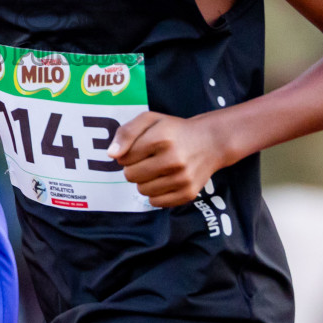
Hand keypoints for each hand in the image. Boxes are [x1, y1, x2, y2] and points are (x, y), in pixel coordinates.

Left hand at [110, 112, 225, 207]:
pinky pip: (156, 202)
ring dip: (144, 181)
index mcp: (161, 138)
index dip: (128, 153)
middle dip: (134, 168)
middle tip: (148, 159)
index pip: (124, 157)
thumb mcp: (150, 120)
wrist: (210, 142)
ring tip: (158, 169)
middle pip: (130, 176)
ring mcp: (182, 178)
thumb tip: (112, 155)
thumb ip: (126, 133)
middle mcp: (173, 159)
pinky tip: (165, 180)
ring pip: (142, 190)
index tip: (140, 148)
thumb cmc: (174, 130)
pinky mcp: (188, 193)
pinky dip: (156, 193)